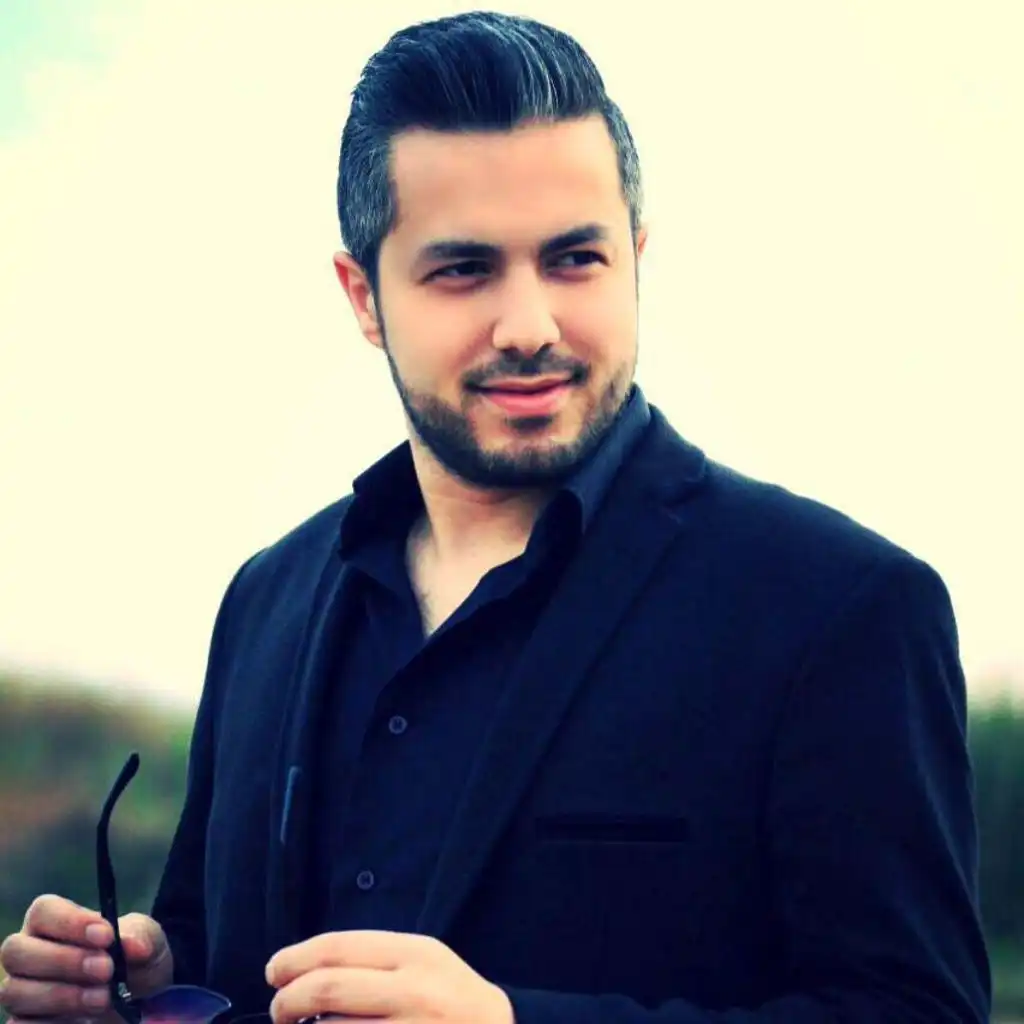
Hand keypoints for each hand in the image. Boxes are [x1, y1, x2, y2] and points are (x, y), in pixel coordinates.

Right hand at [0, 894, 172, 1023]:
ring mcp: (21, 989)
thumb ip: (140, 936)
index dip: (71, 922)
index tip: (107, 936)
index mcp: (52, 921)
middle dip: (64, 961)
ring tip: (103, 998)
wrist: (138, 996)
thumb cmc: (132, 958)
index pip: (44, 911)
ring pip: (15, 990)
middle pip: (18, 951)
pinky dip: (51, 1022)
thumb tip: (133, 945)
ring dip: (61, 996)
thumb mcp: (146, 939)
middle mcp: (28, 952)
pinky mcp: (25, 1021)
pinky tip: (82, 1020)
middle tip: (106, 970)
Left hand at [265, 930, 513, 1023]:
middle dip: (287, 1001)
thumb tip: (303, 972)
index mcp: (416, 955)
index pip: (338, 948)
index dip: (295, 959)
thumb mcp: (425, 964)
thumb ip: (374, 962)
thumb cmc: (451, 1000)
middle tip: (279, 1011)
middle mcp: (415, 992)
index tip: (274, 972)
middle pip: (326, 989)